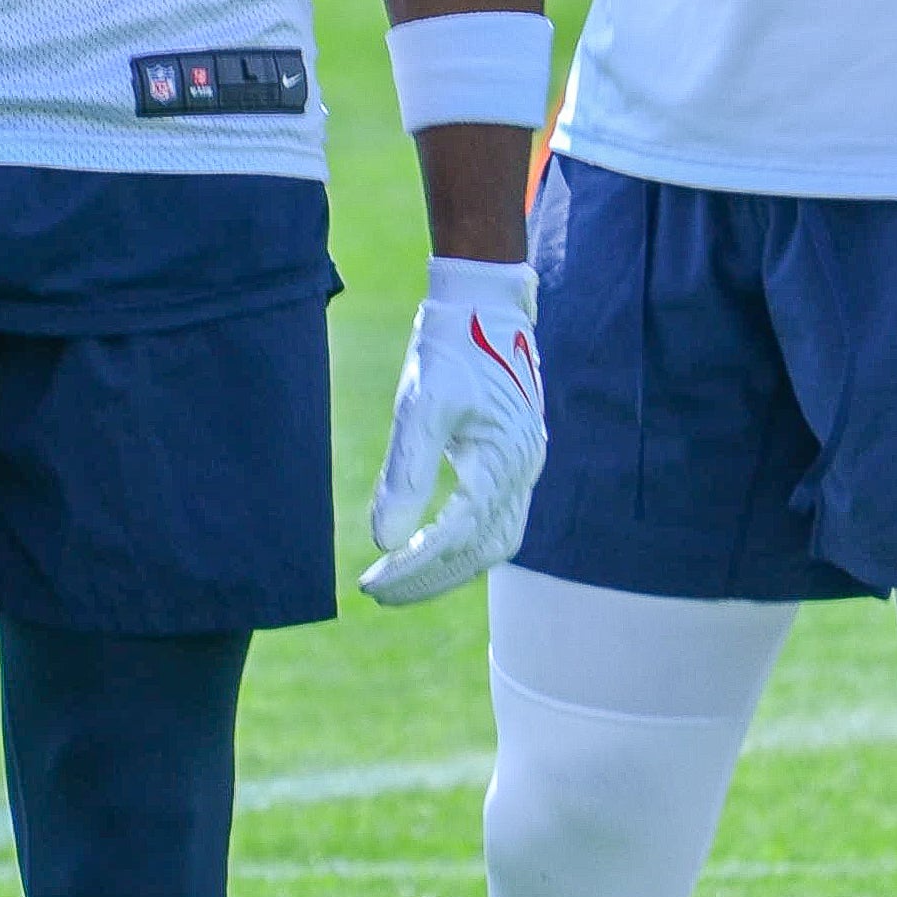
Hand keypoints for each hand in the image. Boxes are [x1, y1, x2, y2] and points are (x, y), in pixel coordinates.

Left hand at [359, 257, 546, 605]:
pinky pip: (498, 521)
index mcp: (502, 459)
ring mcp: (525, 467)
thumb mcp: (419, 407)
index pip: (457, 535)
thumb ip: (404, 476)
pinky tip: (430, 546)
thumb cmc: (449, 349)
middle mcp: (523, 471)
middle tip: (376, 592)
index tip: (370, 580)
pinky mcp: (517, 459)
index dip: (415, 565)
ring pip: (495, 542)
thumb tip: (384, 541)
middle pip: (481, 551)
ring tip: (399, 579)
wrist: (485, 304)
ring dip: (449, 568)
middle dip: (429, 578)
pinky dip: (465, 545)